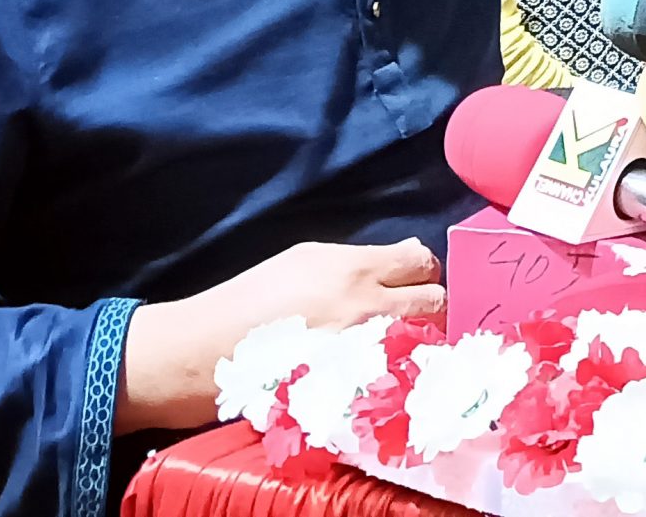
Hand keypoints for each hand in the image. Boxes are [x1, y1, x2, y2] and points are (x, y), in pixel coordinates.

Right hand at [117, 237, 442, 432]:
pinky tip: (378, 365)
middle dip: (427, 301)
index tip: (411, 275)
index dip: (421, 267)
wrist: (211, 350)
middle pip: (434, 299)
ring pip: (424, 337)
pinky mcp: (356, 384)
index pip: (421, 260)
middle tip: (408, 308)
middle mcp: (367, 308)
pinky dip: (396, 366)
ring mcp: (364, 350)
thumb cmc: (253, 299)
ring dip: (418, 335)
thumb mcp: (305, 261)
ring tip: (395, 337)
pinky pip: (399, 371)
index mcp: (353, 269)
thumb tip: (400, 260)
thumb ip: (357, 262)